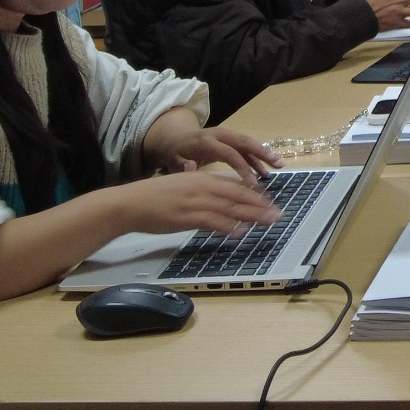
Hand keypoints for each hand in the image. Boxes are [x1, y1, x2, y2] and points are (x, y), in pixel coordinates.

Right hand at [115, 165, 280, 237]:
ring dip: (252, 216)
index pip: (235, 185)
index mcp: (202, 178)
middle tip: (278, 214)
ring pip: (231, 208)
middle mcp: (203, 187)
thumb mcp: (183, 186)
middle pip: (239, 195)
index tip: (269, 203)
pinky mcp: (187, 216)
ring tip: (268, 222)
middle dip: (261, 205)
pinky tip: (240, 232)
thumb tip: (219, 201)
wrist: (131, 203)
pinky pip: (212, 221)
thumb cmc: (154, 197)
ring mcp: (196, 201)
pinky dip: (228, 227)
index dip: (255, 195)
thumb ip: (202, 191)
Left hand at [143, 113, 279, 182]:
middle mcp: (219, 135)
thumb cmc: (175, 153)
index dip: (242, 168)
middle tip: (277, 164)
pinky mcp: (228, 140)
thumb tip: (192, 167)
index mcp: (206, 141)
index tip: (253, 184)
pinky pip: (245, 148)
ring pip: (248, 143)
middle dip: (262, 153)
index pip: (229, 153)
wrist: (174, 137)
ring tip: (279, 165)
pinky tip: (266, 170)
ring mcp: (225, 136)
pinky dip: (256, 157)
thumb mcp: (173, 161)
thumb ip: (182, 165)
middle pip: (244, 142)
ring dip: (264, 153)